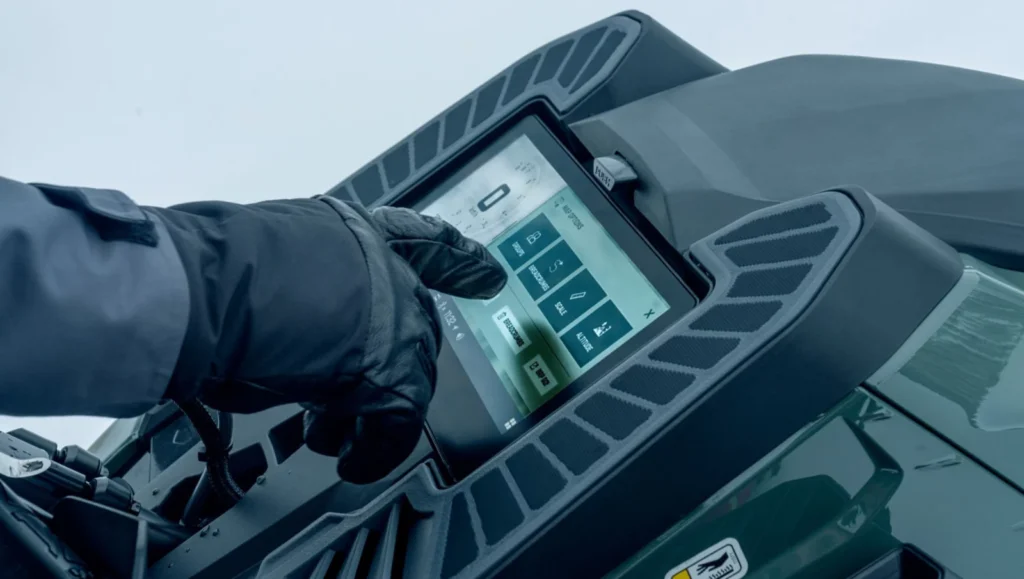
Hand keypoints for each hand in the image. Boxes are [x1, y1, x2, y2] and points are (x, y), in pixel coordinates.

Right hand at [157, 196, 505, 483]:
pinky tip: (352, 463)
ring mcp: (396, 320)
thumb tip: (288, 323)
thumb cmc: (216, 273)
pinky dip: (374, 451)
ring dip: (368, 414)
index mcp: (355, 233)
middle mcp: (386, 271)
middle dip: (386, 367)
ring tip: (332, 438)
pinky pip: (397, 423)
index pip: (425, 240)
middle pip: (414, 329)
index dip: (460, 261)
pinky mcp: (393, 375)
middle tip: (353, 396)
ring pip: (406, 378)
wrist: (214, 293)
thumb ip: (300, 286)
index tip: (488, 275)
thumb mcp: (267, 263)